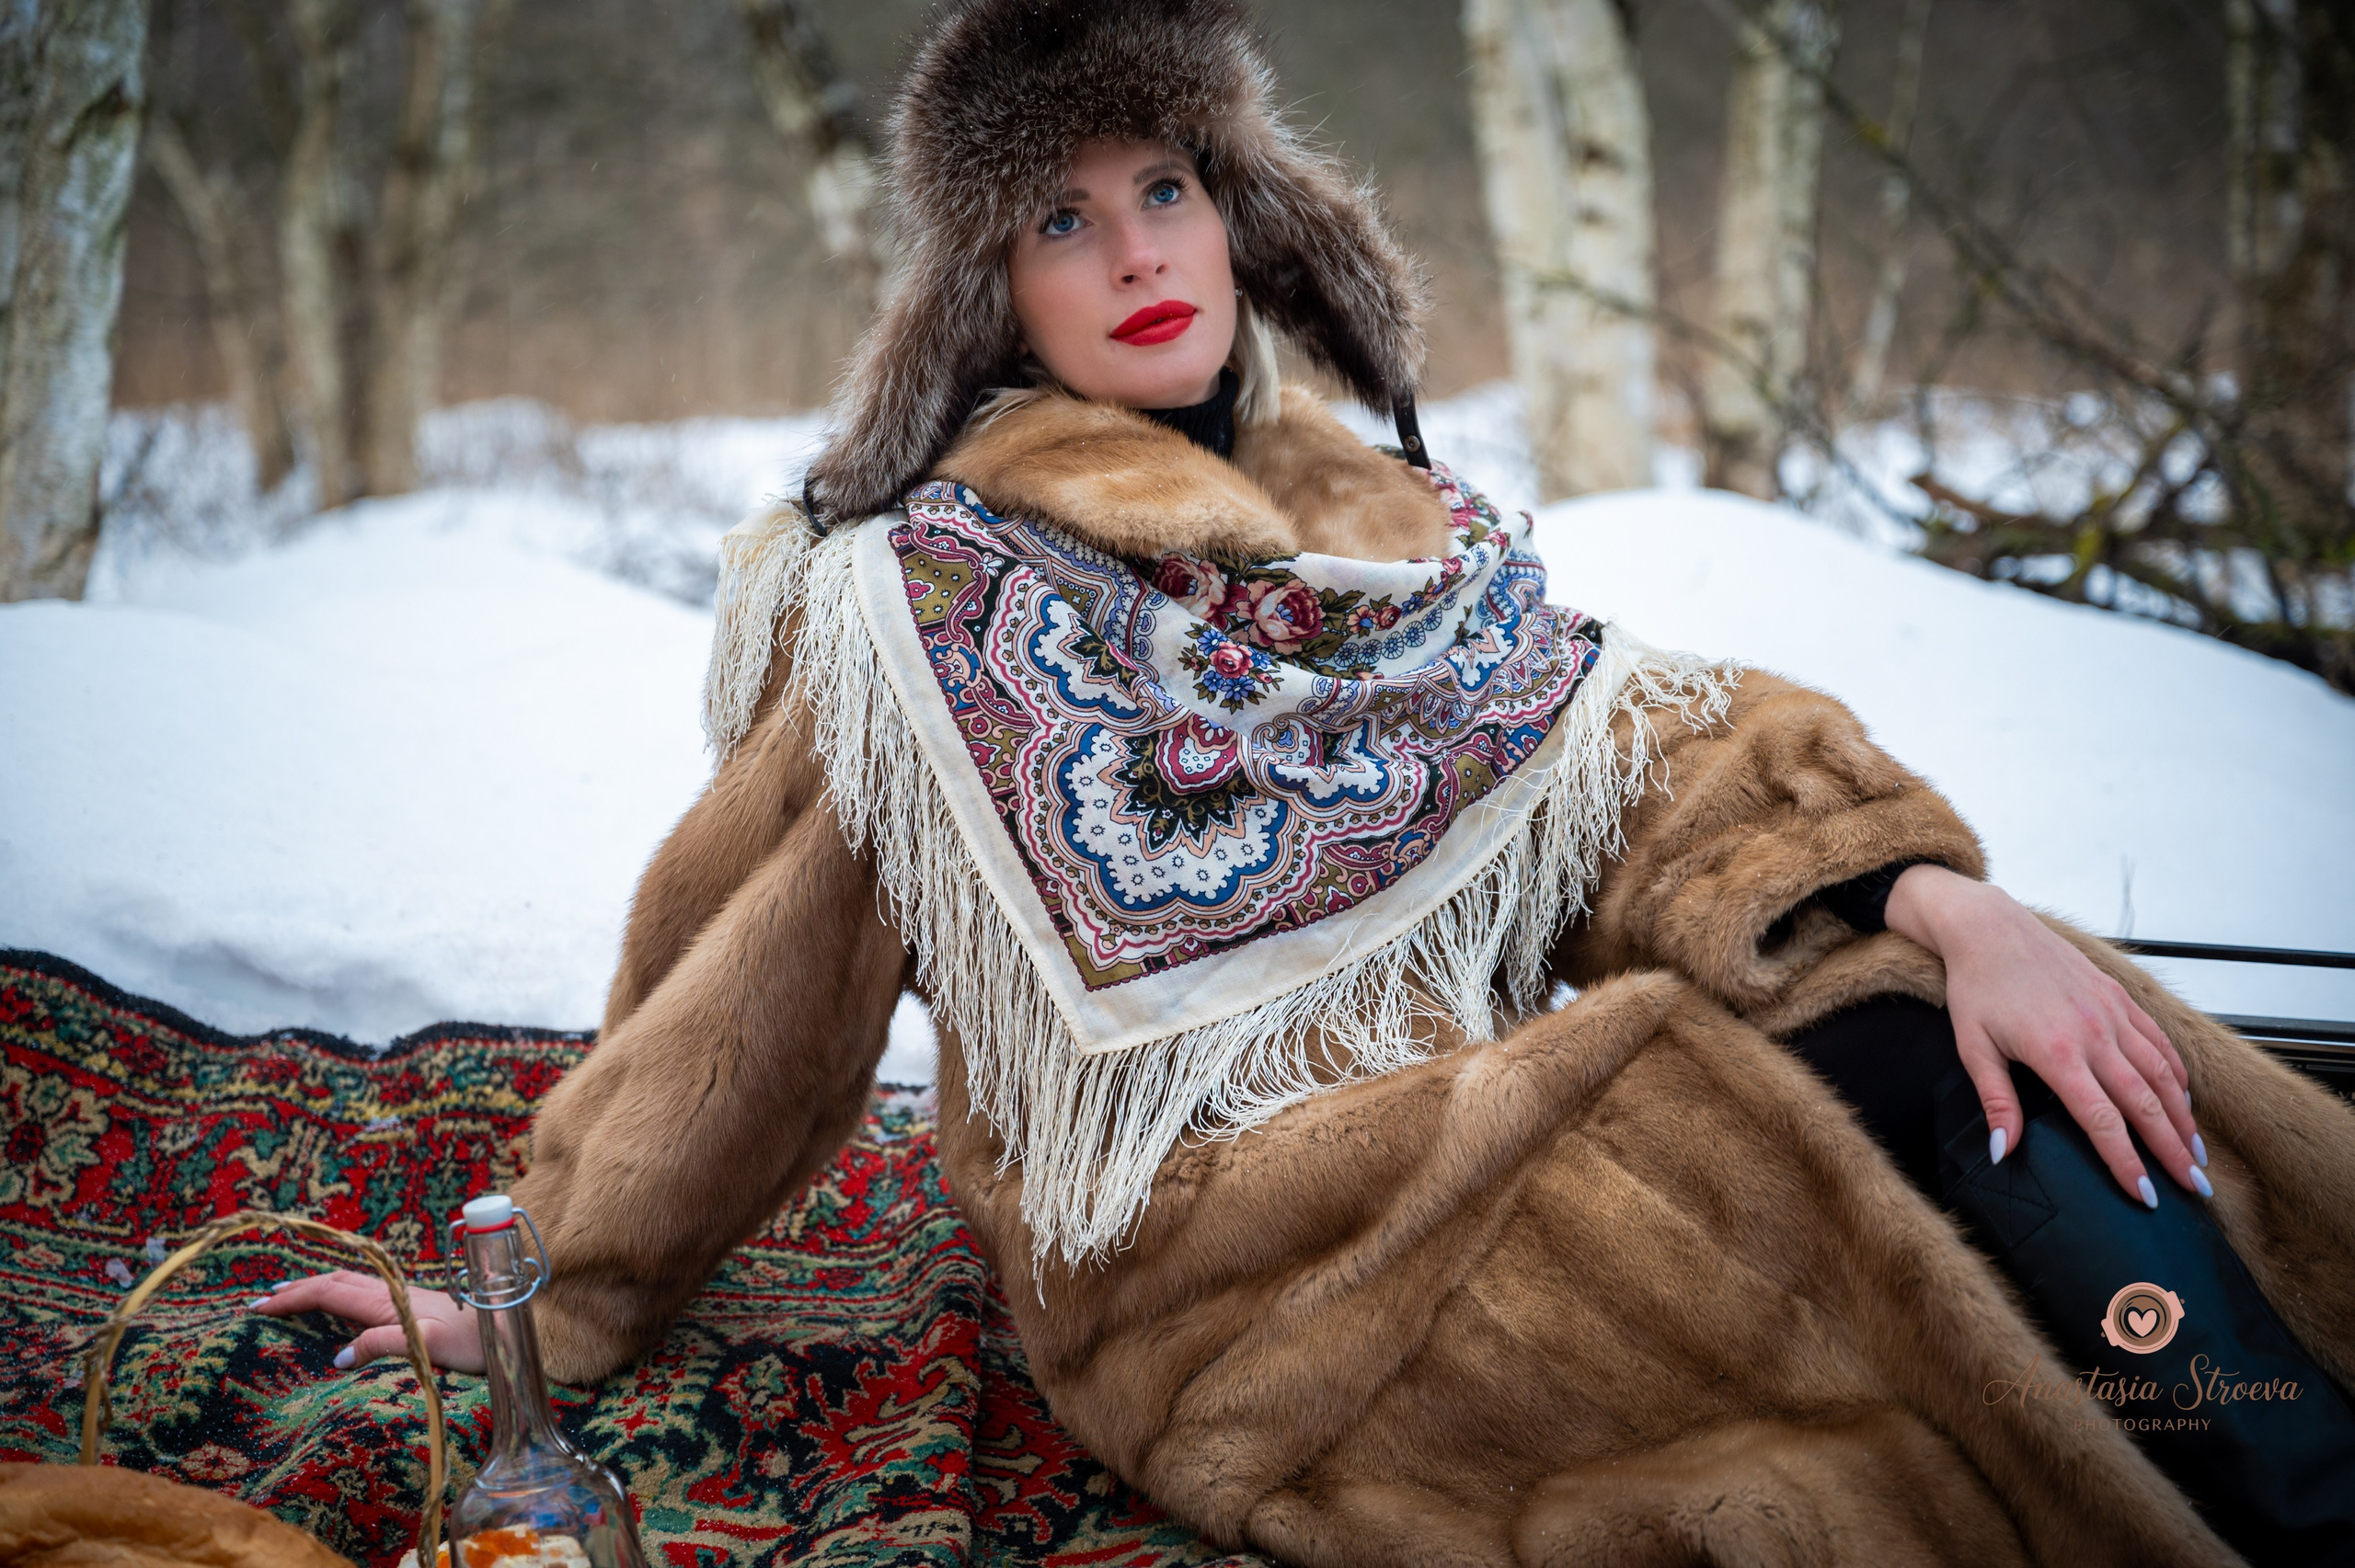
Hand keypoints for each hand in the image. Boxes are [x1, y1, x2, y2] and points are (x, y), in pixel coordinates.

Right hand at [251, 1270, 485, 1374]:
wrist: (511, 1325)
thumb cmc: (476, 1340)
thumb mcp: (429, 1346)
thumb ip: (385, 1345)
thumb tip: (339, 1357)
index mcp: (388, 1302)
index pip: (329, 1293)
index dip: (293, 1298)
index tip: (259, 1306)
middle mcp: (392, 1294)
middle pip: (334, 1282)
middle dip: (297, 1289)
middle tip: (263, 1300)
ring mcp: (403, 1296)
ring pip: (349, 1284)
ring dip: (316, 1287)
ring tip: (290, 1295)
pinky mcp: (413, 1304)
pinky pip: (364, 1293)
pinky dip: (338, 1294)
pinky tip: (338, 1304)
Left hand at [1884, 865, 2207, 1206]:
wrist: (1990, 927)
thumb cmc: (1977, 988)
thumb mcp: (1973, 1047)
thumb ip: (1996, 1101)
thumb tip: (2003, 1154)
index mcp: (2057, 1054)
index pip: (2102, 1122)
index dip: (2126, 1163)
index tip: (2146, 1197)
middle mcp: (2095, 1035)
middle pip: (2145, 1104)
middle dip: (2172, 1151)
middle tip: (2195, 1189)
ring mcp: (2113, 1013)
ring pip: (2162, 1074)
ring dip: (2183, 1118)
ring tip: (2197, 1154)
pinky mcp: (2119, 996)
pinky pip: (2159, 1041)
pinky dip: (2176, 1074)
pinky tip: (2184, 1099)